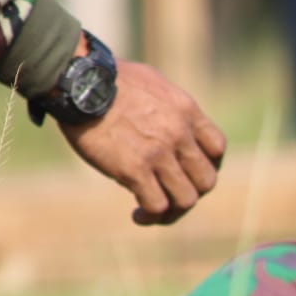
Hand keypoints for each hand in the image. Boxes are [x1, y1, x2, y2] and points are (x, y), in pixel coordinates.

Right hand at [58, 60, 226, 224]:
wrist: (78, 81)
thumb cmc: (108, 79)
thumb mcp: (153, 83)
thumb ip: (170, 107)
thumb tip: (172, 122)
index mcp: (186, 111)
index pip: (217, 149)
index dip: (208, 165)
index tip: (189, 171)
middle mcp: (179, 134)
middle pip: (207, 180)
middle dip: (192, 192)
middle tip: (171, 194)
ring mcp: (159, 153)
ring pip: (186, 199)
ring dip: (173, 212)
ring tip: (154, 213)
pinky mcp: (134, 169)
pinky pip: (156, 206)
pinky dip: (150, 216)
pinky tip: (138, 215)